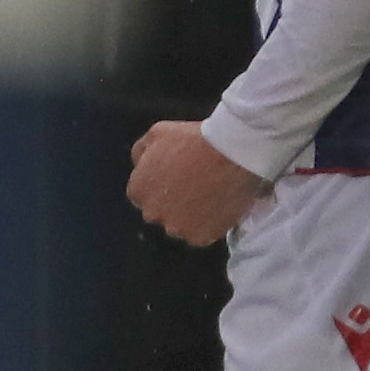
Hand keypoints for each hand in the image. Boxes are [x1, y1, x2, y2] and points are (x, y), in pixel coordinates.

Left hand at [129, 122, 271, 245]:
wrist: (230, 153)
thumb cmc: (193, 140)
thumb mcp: (157, 133)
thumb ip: (141, 152)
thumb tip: (140, 165)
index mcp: (138, 190)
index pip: (143, 194)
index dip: (160, 184)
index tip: (177, 176)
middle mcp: (152, 214)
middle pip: (160, 212)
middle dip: (173, 201)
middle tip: (194, 185)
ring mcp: (177, 228)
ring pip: (181, 225)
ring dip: (190, 215)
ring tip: (209, 195)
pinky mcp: (200, 237)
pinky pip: (202, 234)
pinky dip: (209, 224)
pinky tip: (218, 206)